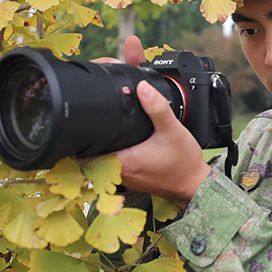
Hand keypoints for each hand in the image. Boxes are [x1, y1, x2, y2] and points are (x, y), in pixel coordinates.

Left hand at [95, 36, 208, 207]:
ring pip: (98, 164)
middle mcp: (119, 173)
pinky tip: (116, 144)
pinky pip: (111, 167)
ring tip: (99, 131)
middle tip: (87, 123)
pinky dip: (108, 156)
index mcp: (123, 162)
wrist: (194, 183)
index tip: (78, 125)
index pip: (84, 156)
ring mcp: (124, 178)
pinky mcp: (131, 179)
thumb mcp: (172, 131)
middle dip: (85, 141)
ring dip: (96, 150)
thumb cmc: (183, 163)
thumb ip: (157, 108)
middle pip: (87, 158)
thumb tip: (143, 88)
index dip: (77, 140)